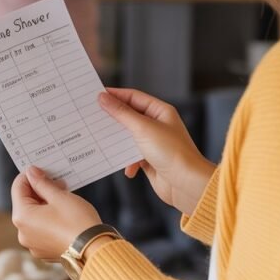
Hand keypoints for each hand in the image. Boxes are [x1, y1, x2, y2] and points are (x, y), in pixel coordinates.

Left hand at [11, 166, 100, 259]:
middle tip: (59, 184)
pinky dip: (49, 220)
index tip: (44, 171)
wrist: (94, 250)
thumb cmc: (77, 222)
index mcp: (22, 217)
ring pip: (34, 217)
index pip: (18, 188)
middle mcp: (23, 233)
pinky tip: (64, 215)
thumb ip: (42, 183)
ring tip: (64, 198)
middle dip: (40, 191)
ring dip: (46, 205)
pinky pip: (41, 230)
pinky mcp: (44, 251)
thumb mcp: (59, 197)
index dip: (30, 176)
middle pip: (26, 203)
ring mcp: (33, 244)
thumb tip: (31, 172)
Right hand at [99, 88, 215, 216]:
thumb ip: (121, 113)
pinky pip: (131, 156)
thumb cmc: (171, 152)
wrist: (186, 184)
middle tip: (93, 117)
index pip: (134, 97)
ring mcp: (154, 143)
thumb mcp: (143, 128)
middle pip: (129, 116)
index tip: (95, 95)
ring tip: (103, 142)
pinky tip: (128, 169)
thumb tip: (103, 98)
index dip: (115, 95)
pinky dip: (127, 162)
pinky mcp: (150, 161)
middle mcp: (158, 125)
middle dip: (113, 119)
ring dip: (118, 143)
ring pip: (128, 137)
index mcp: (160, 111)